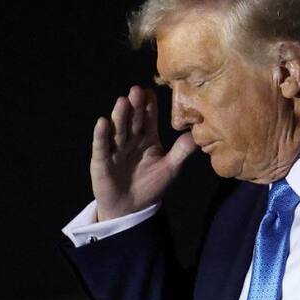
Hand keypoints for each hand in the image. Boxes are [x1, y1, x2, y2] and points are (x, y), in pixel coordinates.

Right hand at [91, 86, 196, 220]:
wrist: (131, 208)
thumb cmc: (151, 186)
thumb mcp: (170, 168)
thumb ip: (182, 151)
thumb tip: (197, 135)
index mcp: (147, 138)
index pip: (149, 118)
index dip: (149, 106)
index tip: (151, 92)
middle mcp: (131, 139)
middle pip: (133, 120)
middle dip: (135, 106)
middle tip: (136, 90)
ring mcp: (115, 148)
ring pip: (118, 129)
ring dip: (119, 116)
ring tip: (122, 102)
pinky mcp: (102, 160)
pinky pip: (101, 146)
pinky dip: (101, 135)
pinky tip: (102, 123)